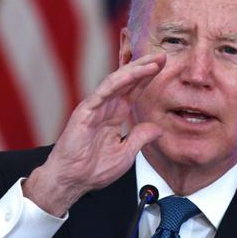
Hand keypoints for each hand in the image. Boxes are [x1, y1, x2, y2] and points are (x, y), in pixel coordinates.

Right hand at [23, 53, 165, 215]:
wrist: (72, 181)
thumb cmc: (94, 170)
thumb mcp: (126, 154)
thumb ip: (140, 138)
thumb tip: (158, 128)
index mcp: (115, 115)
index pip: (134, 90)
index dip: (148, 78)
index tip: (164, 66)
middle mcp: (106, 107)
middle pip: (127, 81)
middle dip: (145, 67)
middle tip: (162, 56)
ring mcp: (95, 107)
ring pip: (117, 81)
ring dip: (136, 70)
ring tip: (153, 63)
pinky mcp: (85, 111)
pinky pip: (104, 91)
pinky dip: (119, 81)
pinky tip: (133, 74)